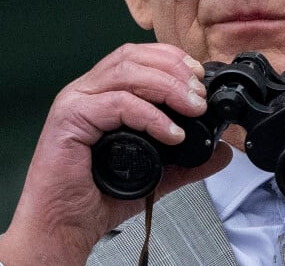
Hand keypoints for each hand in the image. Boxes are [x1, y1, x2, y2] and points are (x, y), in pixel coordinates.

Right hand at [0, 43, 231, 264]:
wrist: (64, 227)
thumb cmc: (98, 195)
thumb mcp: (155, 171)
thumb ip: (187, 158)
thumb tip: (221, 150)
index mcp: (103, 92)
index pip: (138, 56)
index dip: (171, 58)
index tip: (198, 76)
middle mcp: (87, 90)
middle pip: (133, 57)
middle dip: (174, 70)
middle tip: (199, 95)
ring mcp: (76, 101)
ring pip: (126, 73)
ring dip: (167, 86)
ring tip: (192, 108)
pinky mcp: (70, 119)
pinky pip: (117, 104)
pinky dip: (150, 115)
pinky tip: (170, 132)